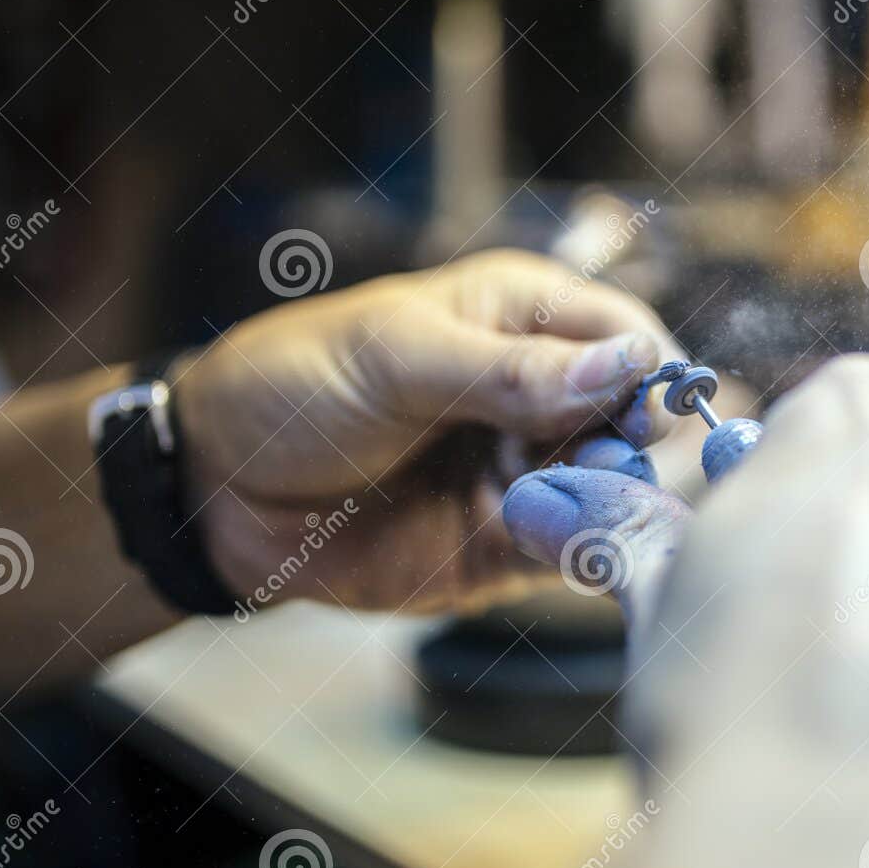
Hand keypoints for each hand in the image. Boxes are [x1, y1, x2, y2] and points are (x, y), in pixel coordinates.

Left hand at [177, 248, 677, 615]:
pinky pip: (575, 550)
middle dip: (631, 444)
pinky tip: (554, 544)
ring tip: (551, 504)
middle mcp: (543, 393)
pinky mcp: (511, 545)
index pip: (628, 333)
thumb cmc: (297, 386)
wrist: (218, 491)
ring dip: (606, 500)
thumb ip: (512, 370)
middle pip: (637, 417)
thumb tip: (631, 364)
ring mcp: (529, 470)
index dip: (650, 370)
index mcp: (524, 317)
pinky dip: (580, 550)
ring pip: (617, 488)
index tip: (641, 412)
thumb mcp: (399, 359)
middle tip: (596, 464)